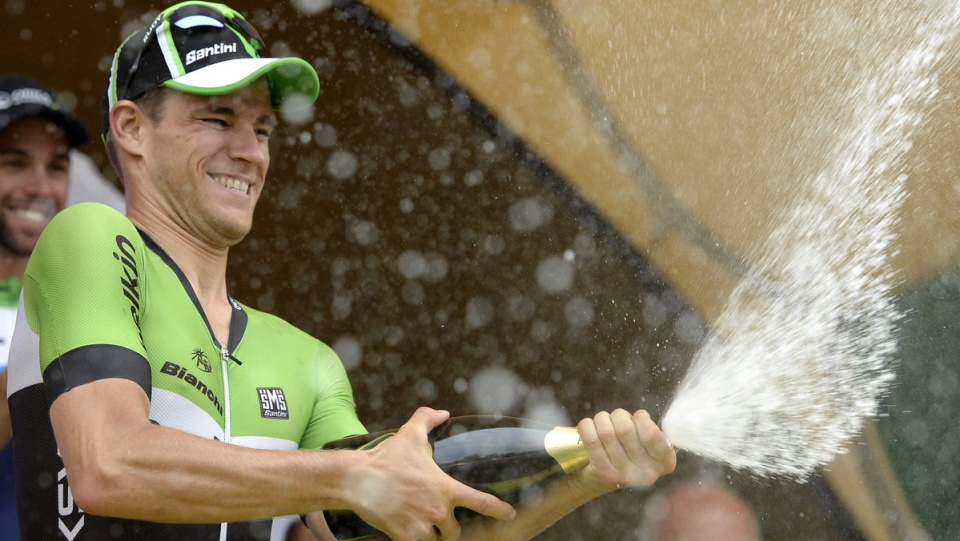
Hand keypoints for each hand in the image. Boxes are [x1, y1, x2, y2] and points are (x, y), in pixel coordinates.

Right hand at [348, 407, 515, 540]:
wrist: (358, 480)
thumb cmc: (386, 458)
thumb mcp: (410, 434)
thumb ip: (428, 420)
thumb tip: (443, 413)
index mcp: (445, 488)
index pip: (481, 501)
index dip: (499, 509)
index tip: (509, 513)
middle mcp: (438, 511)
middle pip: (454, 531)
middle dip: (447, 527)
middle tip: (434, 518)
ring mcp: (422, 527)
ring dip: (431, 536)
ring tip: (420, 525)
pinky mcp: (405, 538)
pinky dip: (414, 539)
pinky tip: (406, 531)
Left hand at [572, 409, 675, 495]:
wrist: (603, 479)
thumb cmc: (630, 453)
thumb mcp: (649, 445)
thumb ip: (651, 430)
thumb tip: (641, 416)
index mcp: (665, 463)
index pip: (653, 435)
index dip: (642, 419)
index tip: (638, 417)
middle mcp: (647, 473)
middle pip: (626, 429)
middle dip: (619, 416)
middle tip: (617, 418)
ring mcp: (624, 475)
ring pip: (607, 432)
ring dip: (602, 419)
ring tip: (603, 422)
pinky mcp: (603, 472)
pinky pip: (591, 439)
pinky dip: (587, 426)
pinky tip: (589, 426)